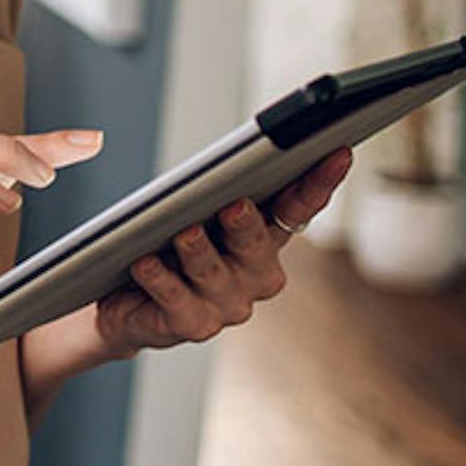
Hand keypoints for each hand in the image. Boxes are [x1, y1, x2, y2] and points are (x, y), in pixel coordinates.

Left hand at [94, 147, 351, 356]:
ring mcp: (226, 304)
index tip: (337, 153)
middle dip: (247, 225)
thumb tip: (139, 141)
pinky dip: (160, 280)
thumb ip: (195, 178)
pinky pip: (177, 300)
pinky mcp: (192, 325)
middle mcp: (253, 274)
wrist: (128, 305)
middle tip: (236, 206)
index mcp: (263, 237)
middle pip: (257, 245)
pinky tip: (145, 263)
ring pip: (214, 274)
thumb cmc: (164, 246)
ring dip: (199, 252)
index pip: (297, 208)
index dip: (318, 183)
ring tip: (185, 232)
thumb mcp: (184, 207)